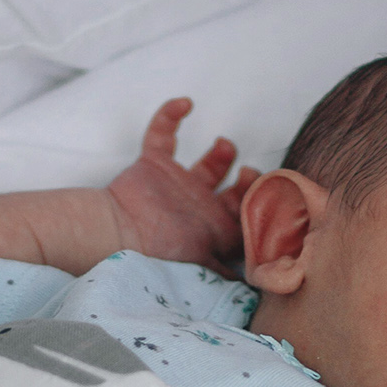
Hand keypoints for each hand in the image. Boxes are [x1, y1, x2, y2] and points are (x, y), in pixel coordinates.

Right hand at [106, 99, 260, 273]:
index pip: (247, 217)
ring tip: (225, 144)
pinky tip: (184, 103)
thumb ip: (227, 270)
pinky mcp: (153, 164)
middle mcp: (200, 206)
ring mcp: (178, 184)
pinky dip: (170, 115)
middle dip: (249, 178)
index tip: (270, 195)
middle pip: (234, 190)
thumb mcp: (202, 263)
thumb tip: (257, 284)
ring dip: (222, 152)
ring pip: (208, 163)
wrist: (117, 231)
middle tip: (250, 172)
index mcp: (215, 229)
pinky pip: (161, 133)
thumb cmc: (159, 250)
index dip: (262, 206)